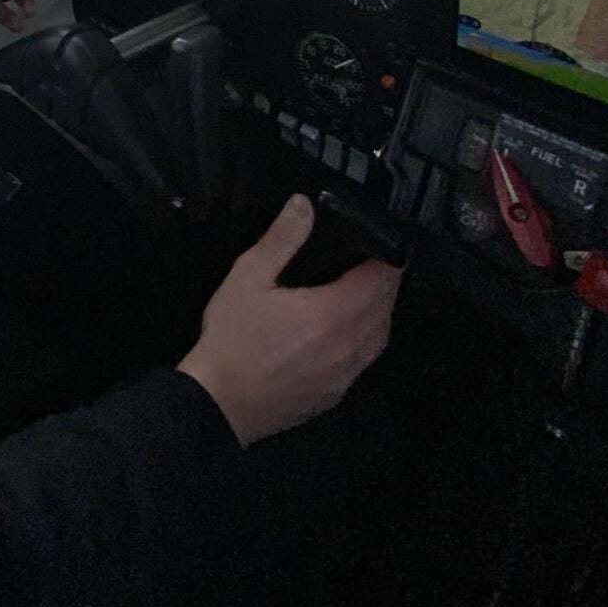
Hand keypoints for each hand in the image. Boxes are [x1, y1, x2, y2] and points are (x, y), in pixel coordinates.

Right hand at [177, 195, 401, 446]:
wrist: (219, 402)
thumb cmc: (233, 337)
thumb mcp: (248, 277)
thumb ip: (282, 239)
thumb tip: (304, 204)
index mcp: (334, 313)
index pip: (383, 280)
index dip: (388, 257)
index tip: (381, 241)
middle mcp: (349, 346)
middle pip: (386, 308)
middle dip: (385, 282)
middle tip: (370, 259)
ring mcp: (345, 375)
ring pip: (379, 337)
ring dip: (378, 311)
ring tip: (361, 291)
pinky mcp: (335, 394)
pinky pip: (363, 361)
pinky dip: (364, 340)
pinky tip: (343, 332)